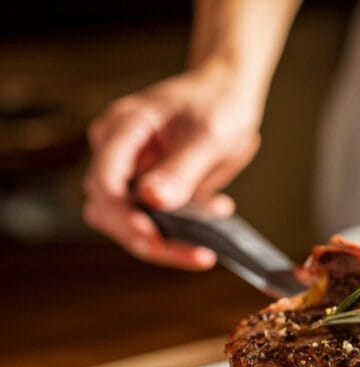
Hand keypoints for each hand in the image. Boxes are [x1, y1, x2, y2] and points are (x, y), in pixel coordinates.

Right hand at [82, 65, 262, 268]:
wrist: (228, 95)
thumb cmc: (217, 103)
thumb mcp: (209, 135)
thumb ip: (181, 168)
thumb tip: (152, 200)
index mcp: (122, 130)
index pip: (104, 181)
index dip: (124, 215)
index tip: (154, 235)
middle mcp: (118, 153)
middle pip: (109, 210)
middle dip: (148, 238)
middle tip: (196, 252)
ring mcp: (131, 173)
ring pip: (129, 224)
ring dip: (170, 237)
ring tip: (216, 216)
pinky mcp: (150, 191)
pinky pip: (156, 222)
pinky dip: (184, 229)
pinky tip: (217, 209)